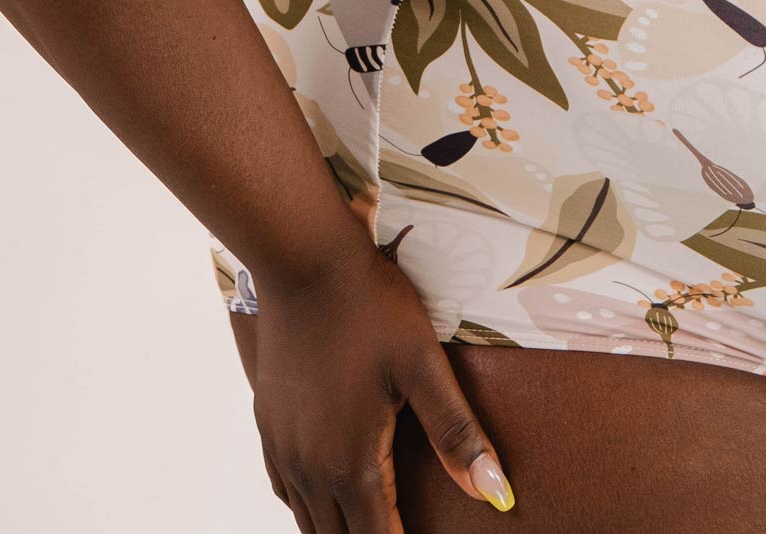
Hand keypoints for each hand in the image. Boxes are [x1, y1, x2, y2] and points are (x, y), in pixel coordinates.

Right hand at [249, 236, 514, 527]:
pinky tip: (328, 494)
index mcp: (352, 461)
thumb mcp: (423, 365)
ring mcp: (283, 447)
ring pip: (308, 521)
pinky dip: (309, 505)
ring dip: (340, 530)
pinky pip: (285, 489)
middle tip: (399, 530)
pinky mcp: (267, 424)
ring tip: (371, 524)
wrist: (303, 259)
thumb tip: (497, 495)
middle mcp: (310, 467)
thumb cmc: (370, 306)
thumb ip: (457, 433)